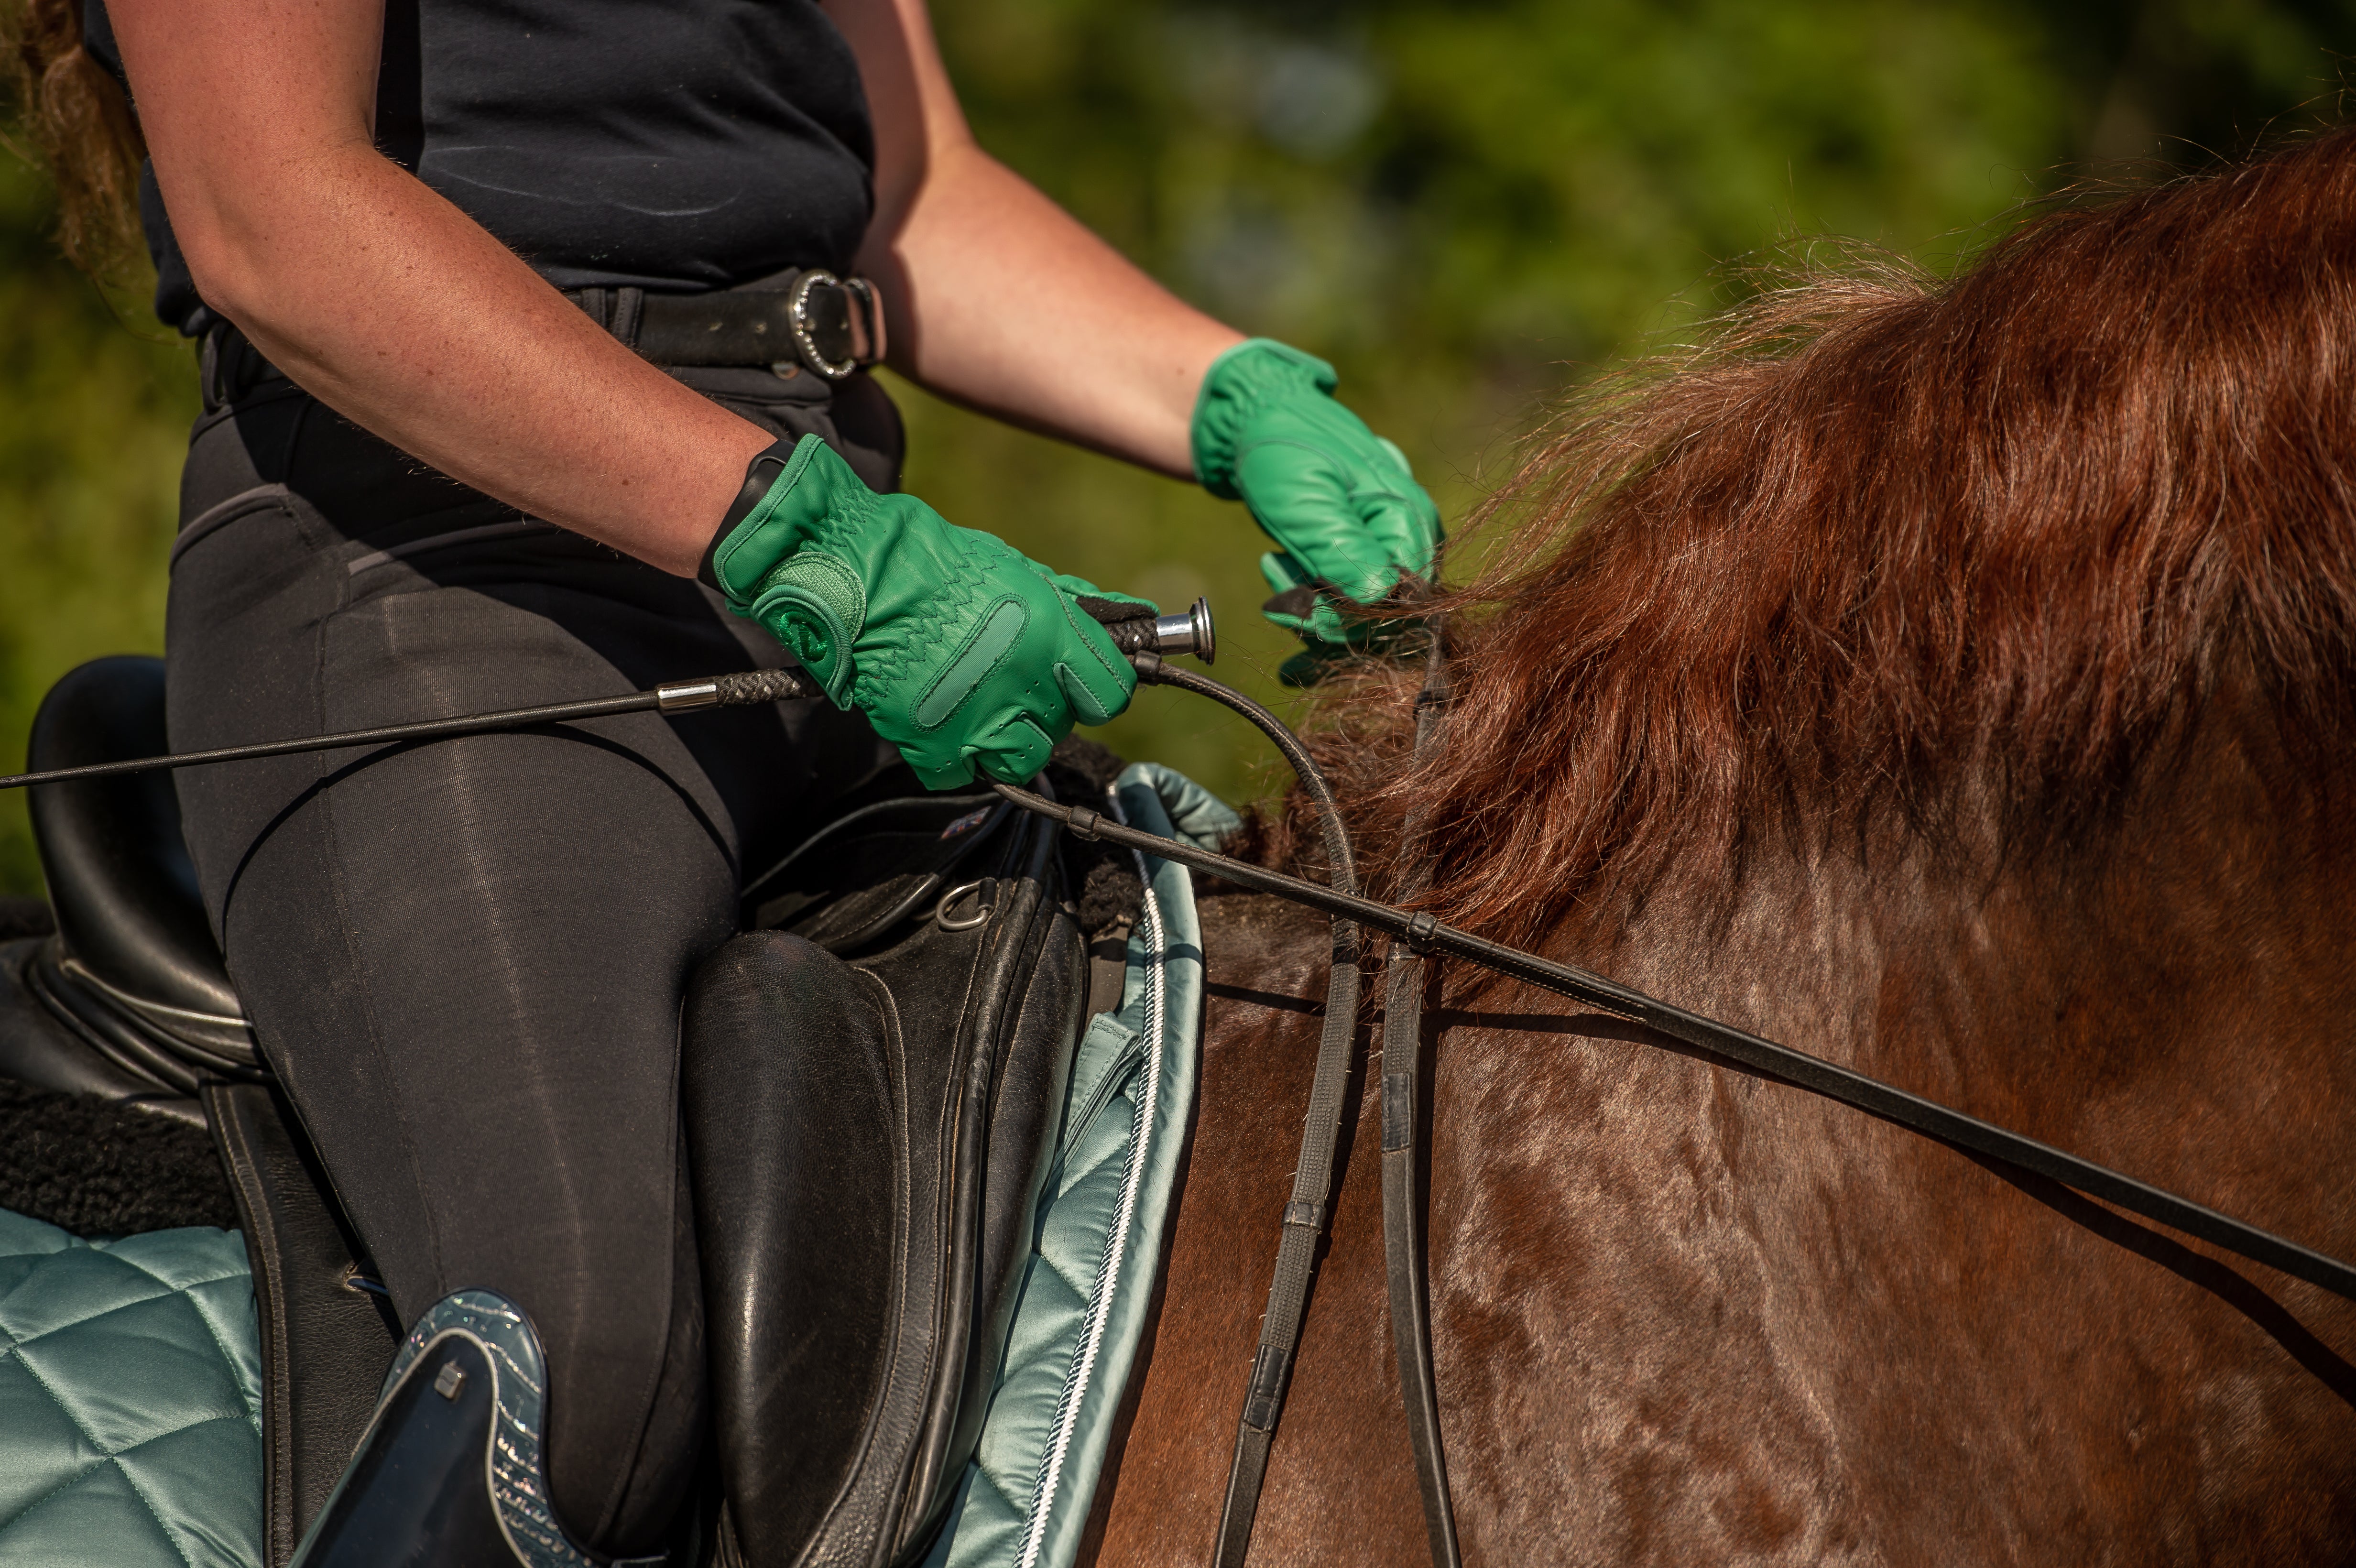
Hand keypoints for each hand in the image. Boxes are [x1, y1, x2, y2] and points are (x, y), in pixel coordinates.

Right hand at [707, 436, 1149, 787]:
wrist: (850, 576)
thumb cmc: (932, 562)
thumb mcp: (1015, 571)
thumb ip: (1071, 604)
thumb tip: (1126, 618)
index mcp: (1049, 637)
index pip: (1112, 693)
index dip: (1102, 685)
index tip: (1086, 678)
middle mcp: (1020, 686)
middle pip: (1065, 724)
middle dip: (1048, 703)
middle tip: (1017, 676)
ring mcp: (975, 723)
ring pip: (1024, 757)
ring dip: (1012, 736)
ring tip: (987, 703)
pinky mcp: (931, 747)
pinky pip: (966, 772)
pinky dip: (961, 754)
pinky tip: (949, 720)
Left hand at [1191, 339, 1441, 661]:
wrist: (1256, 417)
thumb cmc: (1282, 450)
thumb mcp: (1305, 501)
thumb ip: (1342, 549)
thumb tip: (1380, 599)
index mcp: (1409, 521)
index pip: (1400, 607)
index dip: (1346, 621)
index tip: (1290, 602)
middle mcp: (1412, 538)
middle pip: (1382, 617)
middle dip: (1321, 614)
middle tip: (1272, 573)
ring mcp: (1390, 544)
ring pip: (1360, 613)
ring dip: (1308, 604)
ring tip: (1272, 563)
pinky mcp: (1367, 550)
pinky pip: (1347, 598)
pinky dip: (1309, 596)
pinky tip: (1279, 570)